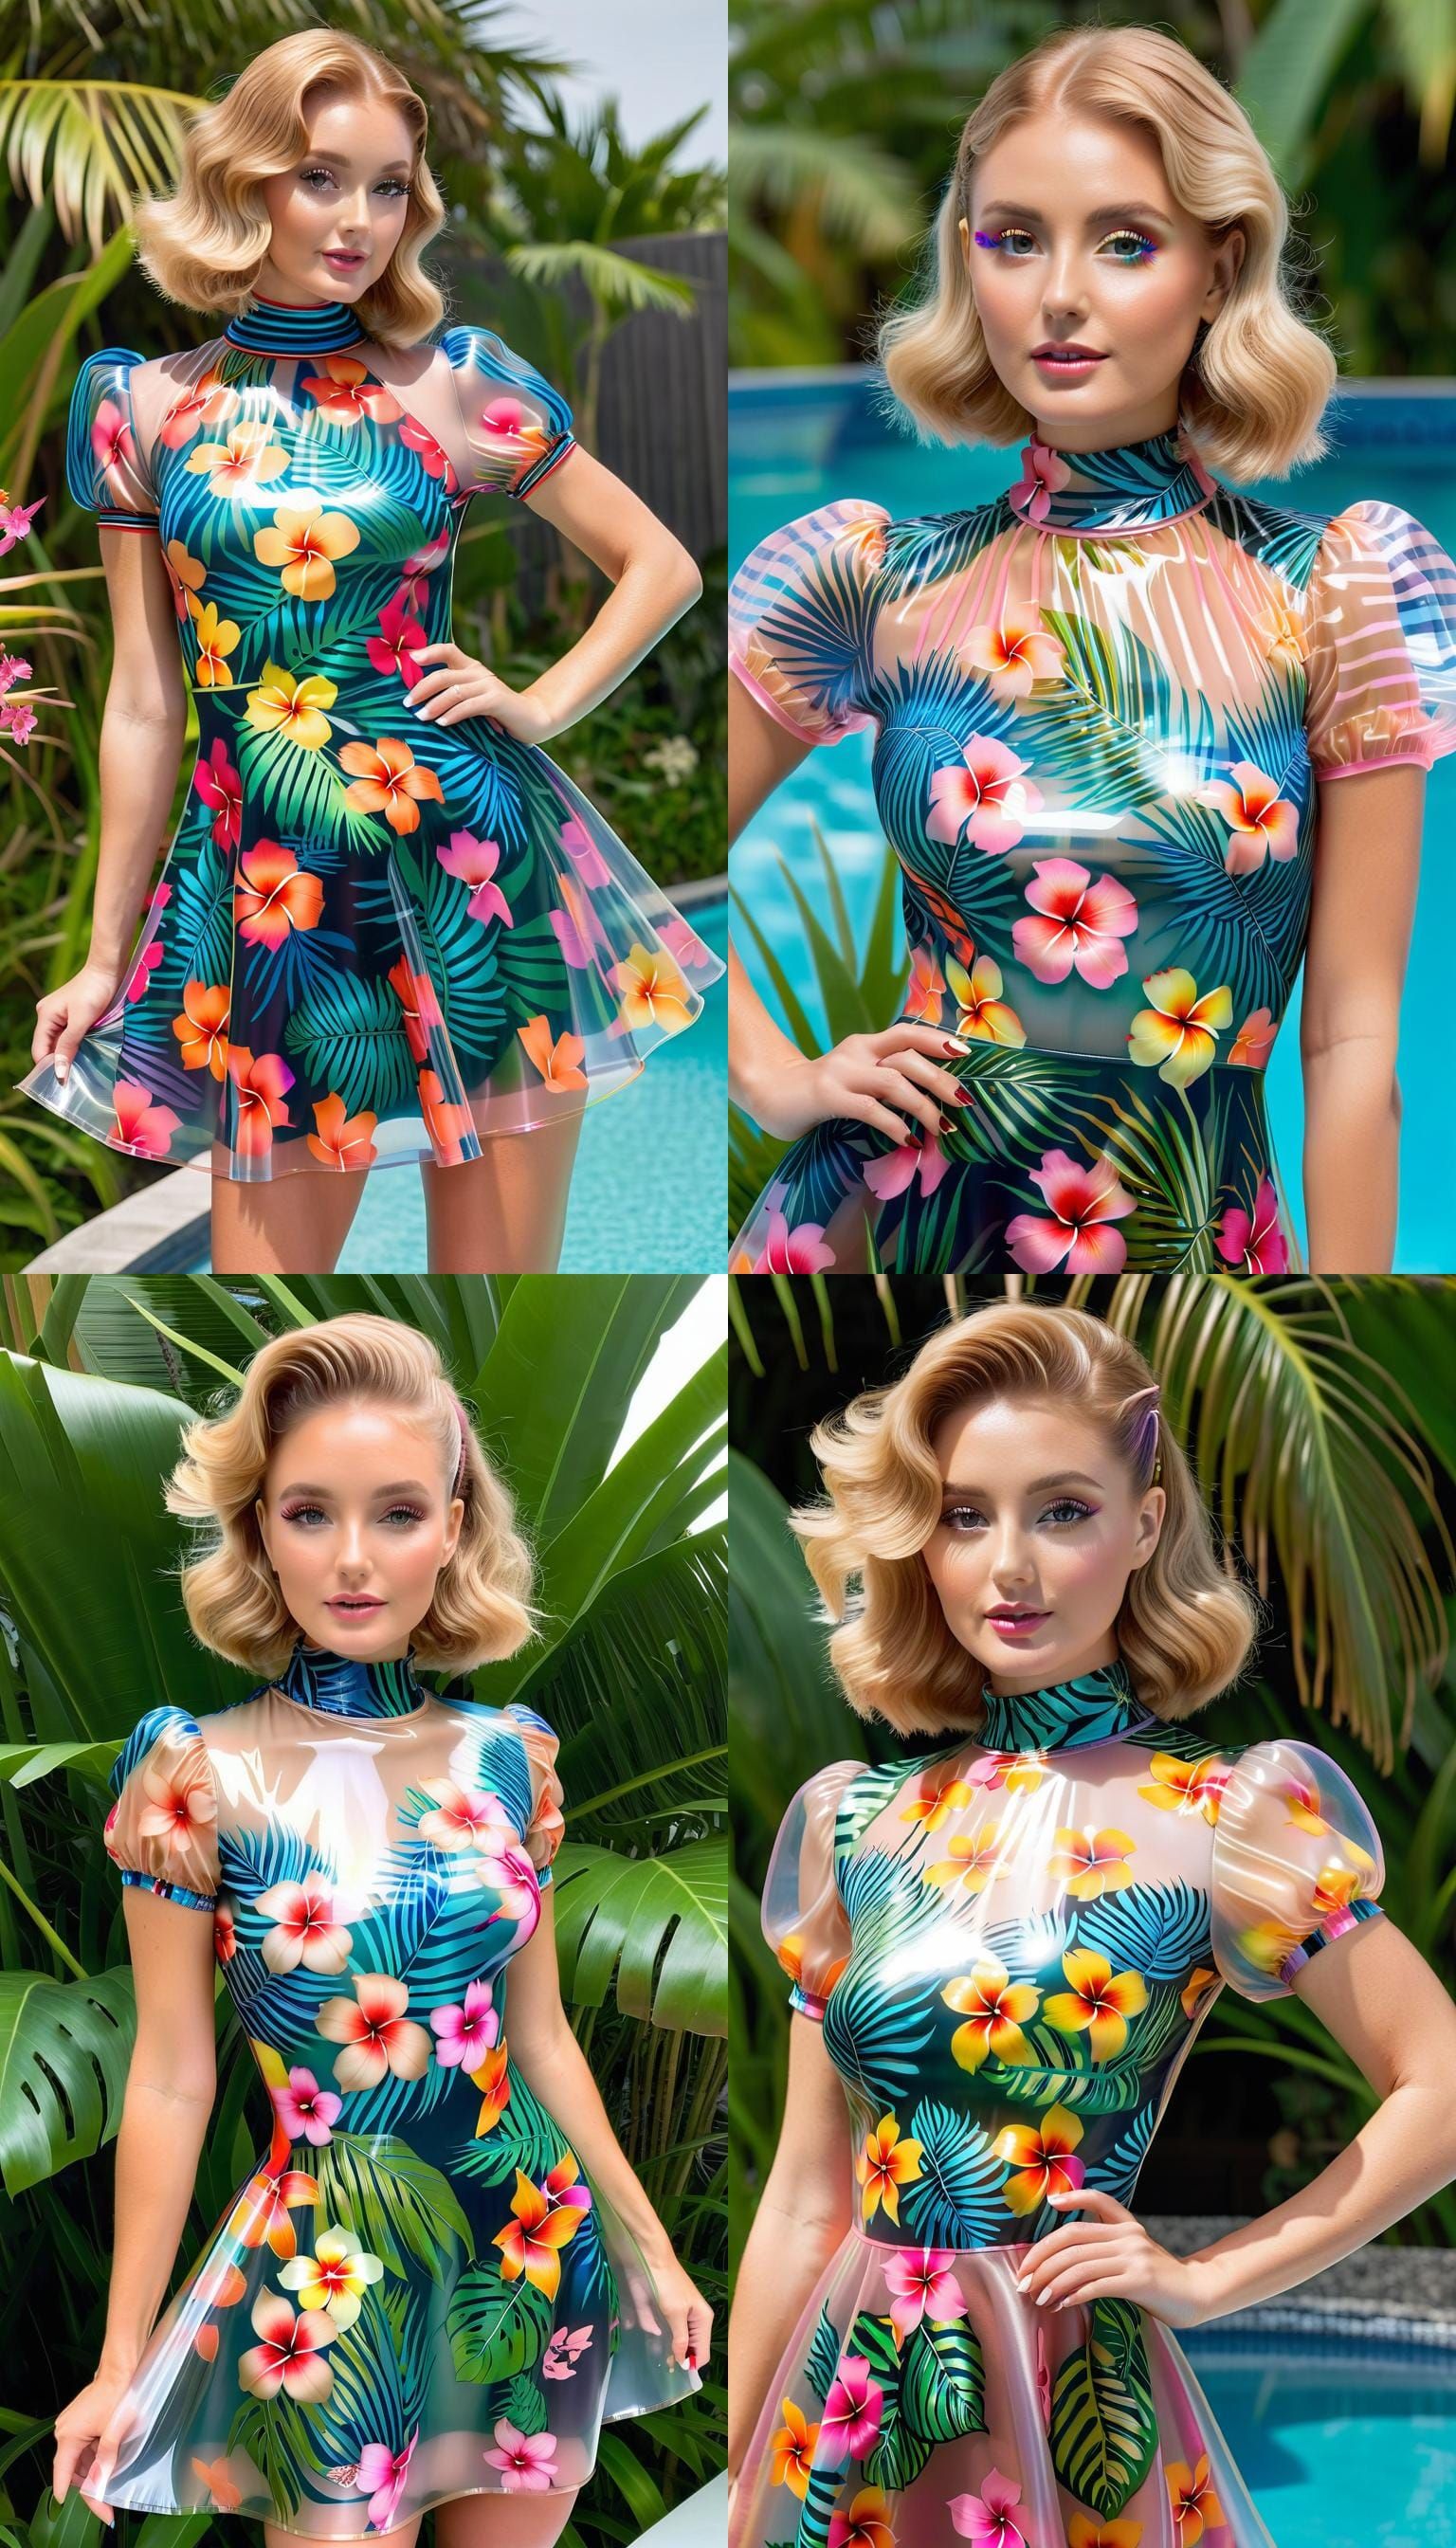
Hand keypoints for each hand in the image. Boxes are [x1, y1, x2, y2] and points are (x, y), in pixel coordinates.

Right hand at [32, 960, 121, 1081]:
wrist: (108, 970)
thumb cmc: (94, 992)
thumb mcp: (81, 1021)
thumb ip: (69, 1045)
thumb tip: (59, 1073)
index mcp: (45, 1016)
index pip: (40, 1051)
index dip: (49, 1067)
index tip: (65, 1084)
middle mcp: (47, 1016)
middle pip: (49, 1048)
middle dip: (60, 1063)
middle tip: (76, 1080)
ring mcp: (59, 1016)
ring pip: (60, 1043)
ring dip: (70, 1055)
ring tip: (83, 1070)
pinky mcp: (71, 1015)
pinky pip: (69, 1036)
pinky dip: (76, 1046)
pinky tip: (87, 1055)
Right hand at [52, 2361, 143, 2525]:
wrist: (123, 2365)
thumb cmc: (120, 2393)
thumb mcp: (115, 2430)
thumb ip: (106, 2458)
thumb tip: (98, 2484)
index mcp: (68, 2435)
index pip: (65, 2476)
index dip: (82, 2497)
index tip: (99, 2512)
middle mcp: (65, 2431)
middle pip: (73, 2469)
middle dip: (90, 2486)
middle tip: (109, 2502)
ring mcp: (72, 2424)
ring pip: (80, 2459)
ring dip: (94, 2471)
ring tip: (113, 2484)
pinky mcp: (81, 2420)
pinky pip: (85, 2447)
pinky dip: (96, 2457)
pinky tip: (110, 2463)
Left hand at [404, 641, 561, 742]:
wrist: (531, 720)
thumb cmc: (497, 714)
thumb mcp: (473, 699)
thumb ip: (454, 695)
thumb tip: (421, 703)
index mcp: (472, 668)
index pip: (448, 650)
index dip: (429, 651)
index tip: (411, 659)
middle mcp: (479, 672)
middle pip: (444, 674)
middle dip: (422, 688)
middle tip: (408, 703)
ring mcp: (489, 685)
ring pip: (454, 691)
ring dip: (434, 704)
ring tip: (421, 716)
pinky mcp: (496, 700)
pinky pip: (469, 705)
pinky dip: (453, 714)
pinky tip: (442, 723)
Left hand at [623, 2244, 713, 2374]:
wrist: (649, 2259)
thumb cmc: (667, 2284)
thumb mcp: (676, 2313)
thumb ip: (681, 2339)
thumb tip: (684, 2363)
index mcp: (702, 2319)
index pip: (702, 2352)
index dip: (691, 2364)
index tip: (675, 2372)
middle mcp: (692, 2320)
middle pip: (687, 2349)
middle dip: (675, 2358)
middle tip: (662, 2364)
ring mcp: (676, 2316)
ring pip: (671, 2341)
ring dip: (662, 2348)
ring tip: (652, 2353)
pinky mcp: (661, 2311)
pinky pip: (657, 2329)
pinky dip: (650, 2330)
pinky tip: (642, 2330)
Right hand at [746, 1021, 974, 1144]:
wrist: (769, 1095)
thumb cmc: (820, 1094)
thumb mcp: (855, 1078)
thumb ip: (884, 1080)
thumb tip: (933, 1103)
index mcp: (865, 1044)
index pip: (908, 1032)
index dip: (939, 1039)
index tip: (967, 1052)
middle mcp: (855, 1052)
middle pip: (909, 1057)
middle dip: (942, 1080)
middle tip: (963, 1103)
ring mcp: (840, 1072)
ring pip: (894, 1082)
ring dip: (924, 1107)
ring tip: (941, 1130)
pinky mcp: (827, 1096)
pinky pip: (869, 1109)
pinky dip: (895, 1125)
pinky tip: (909, 1141)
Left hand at [1014, 2188, 1218, 2328]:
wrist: (1198, 2294)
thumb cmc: (1161, 2280)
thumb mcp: (1137, 2253)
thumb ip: (1110, 2248)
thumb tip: (1067, 2261)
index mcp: (1127, 2225)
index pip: (1095, 2201)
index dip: (1072, 2198)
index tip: (1050, 2203)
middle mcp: (1128, 2235)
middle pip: (1073, 2238)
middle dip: (1042, 2258)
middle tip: (1023, 2280)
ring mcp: (1134, 2256)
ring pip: (1080, 2263)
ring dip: (1052, 2282)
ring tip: (1038, 2298)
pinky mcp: (1139, 2281)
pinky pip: (1097, 2285)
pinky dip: (1074, 2294)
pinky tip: (1062, 2304)